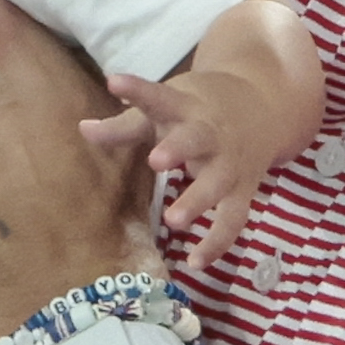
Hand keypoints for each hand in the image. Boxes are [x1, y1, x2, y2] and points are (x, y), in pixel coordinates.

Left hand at [86, 69, 273, 266]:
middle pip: (197, 139)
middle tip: (156, 160)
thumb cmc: (199, 108)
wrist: (263, 107)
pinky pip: (233, 219)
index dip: (137, 90)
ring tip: (173, 222)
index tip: (114, 81)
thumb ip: (124, 124)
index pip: (160, 96)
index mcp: (187, 107)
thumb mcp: (167, 107)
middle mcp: (212, 133)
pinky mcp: (244, 191)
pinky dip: (217, 242)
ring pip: (219, 183)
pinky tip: (194, 263)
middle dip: (179, 148)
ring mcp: (231, 163)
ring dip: (198, 201)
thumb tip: (81, 129)